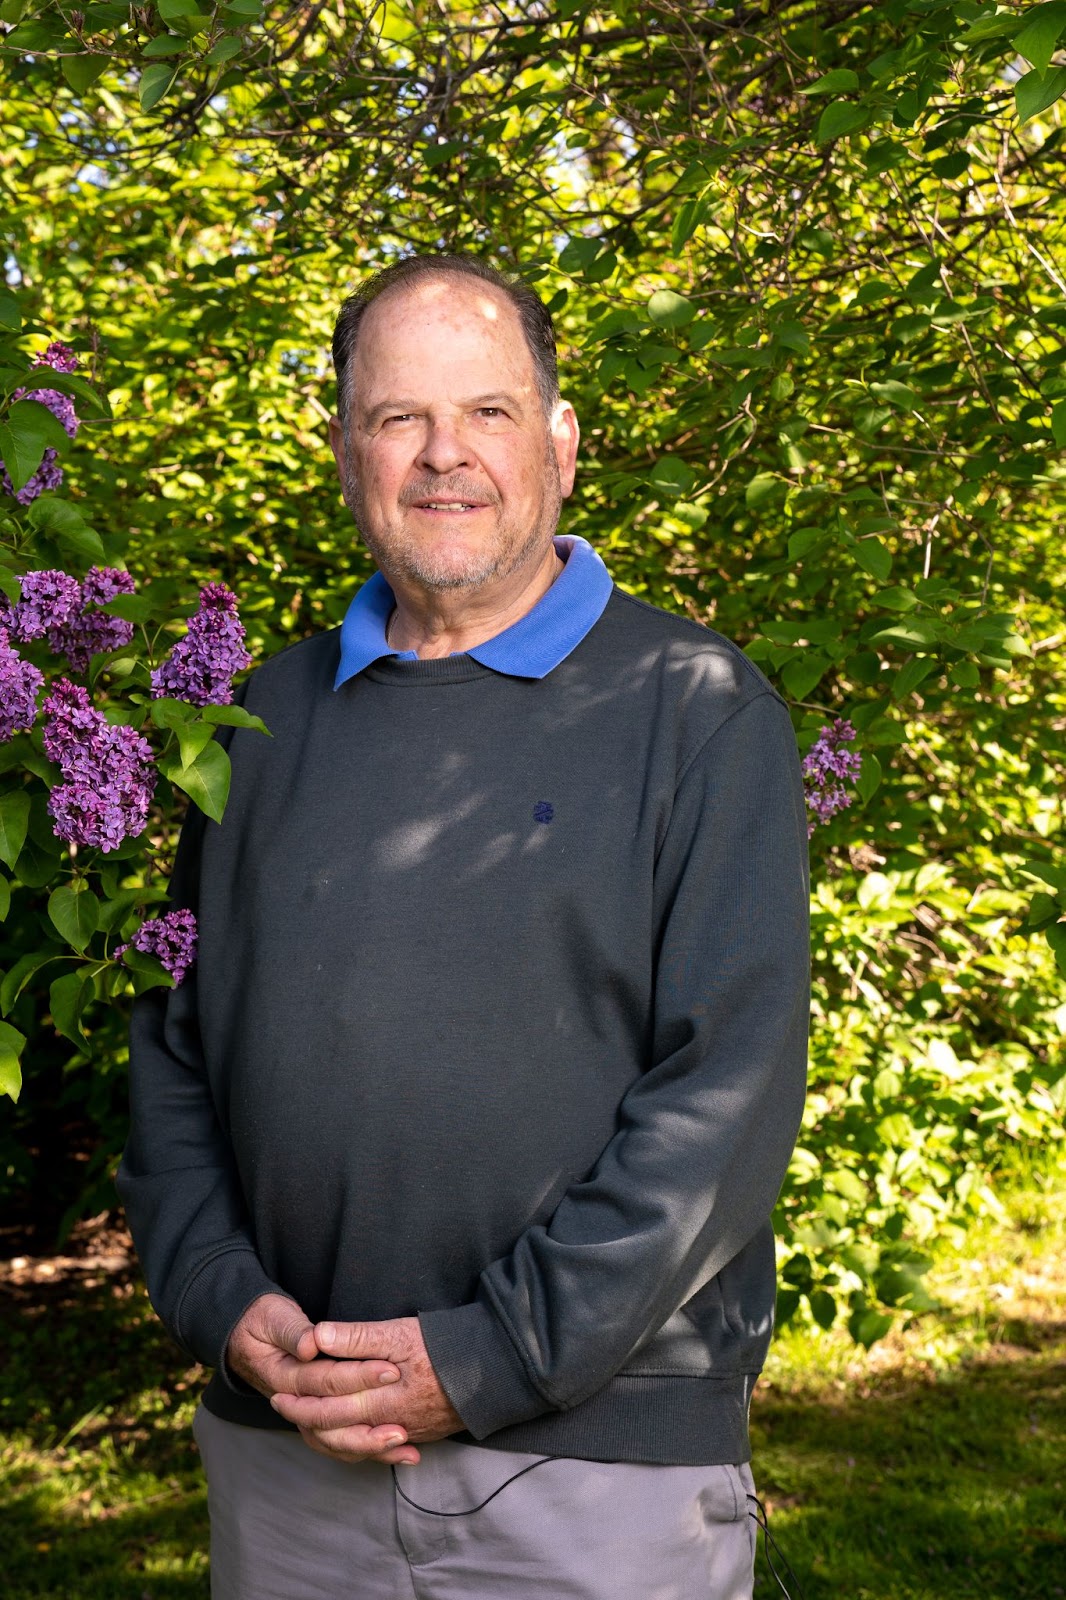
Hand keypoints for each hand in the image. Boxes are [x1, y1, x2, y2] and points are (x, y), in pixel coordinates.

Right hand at [225, 1294, 416, 1465]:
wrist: (243, 1336)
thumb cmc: (263, 1320)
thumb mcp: (274, 1317)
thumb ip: (294, 1331)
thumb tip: (311, 1344)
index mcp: (284, 1377)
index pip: (326, 1380)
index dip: (359, 1376)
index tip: (391, 1371)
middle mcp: (293, 1403)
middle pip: (334, 1420)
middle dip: (372, 1423)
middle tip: (404, 1425)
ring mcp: (302, 1415)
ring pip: (336, 1441)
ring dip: (371, 1446)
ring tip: (405, 1446)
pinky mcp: (314, 1419)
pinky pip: (338, 1442)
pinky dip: (365, 1448)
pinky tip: (393, 1453)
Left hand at [269, 1315, 462, 1464]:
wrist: (497, 1367)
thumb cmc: (446, 1345)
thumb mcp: (399, 1332)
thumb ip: (357, 1338)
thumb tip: (317, 1337)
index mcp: (382, 1399)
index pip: (330, 1410)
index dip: (302, 1404)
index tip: (279, 1395)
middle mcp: (392, 1424)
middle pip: (340, 1431)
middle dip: (309, 1420)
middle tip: (285, 1409)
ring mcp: (409, 1432)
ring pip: (360, 1445)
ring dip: (332, 1436)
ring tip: (312, 1424)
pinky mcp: (424, 1433)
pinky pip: (383, 1448)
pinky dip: (364, 1446)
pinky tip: (356, 1441)